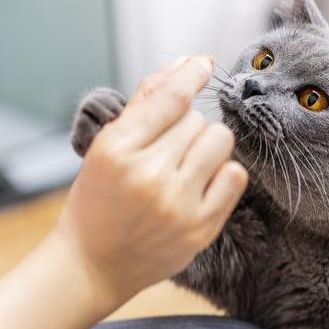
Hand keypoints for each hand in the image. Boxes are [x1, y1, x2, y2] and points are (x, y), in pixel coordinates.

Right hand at [53, 56, 247, 307]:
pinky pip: (235, 176)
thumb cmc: (97, 201)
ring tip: (187, 163)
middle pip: (197, 119)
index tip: (202, 63)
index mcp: (117, 149)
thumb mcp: (106, 148)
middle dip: (186, 126)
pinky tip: (204, 181)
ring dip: (208, 145)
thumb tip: (183, 64)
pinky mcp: (200, 228)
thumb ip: (144, 104)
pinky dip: (224, 172)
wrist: (92, 265)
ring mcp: (177, 203)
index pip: (170, 98)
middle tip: (167, 149)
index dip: (191, 74)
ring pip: (220, 141)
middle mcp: (149, 175)